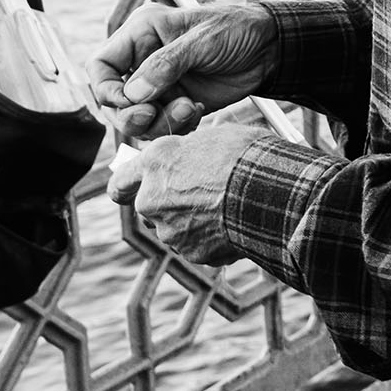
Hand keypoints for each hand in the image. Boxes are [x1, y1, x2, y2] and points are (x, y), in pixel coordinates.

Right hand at [90, 2, 279, 140]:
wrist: (270, 47)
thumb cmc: (237, 29)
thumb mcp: (203, 40)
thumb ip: (167, 64)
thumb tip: (133, 94)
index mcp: (141, 35)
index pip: (100, 66)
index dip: (106, 89)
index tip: (129, 101)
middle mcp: (144, 62)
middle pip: (113, 101)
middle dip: (131, 115)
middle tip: (154, 114)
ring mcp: (160, 85)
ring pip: (137, 120)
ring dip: (158, 123)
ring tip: (188, 108)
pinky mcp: (177, 103)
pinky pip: (162, 127)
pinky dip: (176, 127)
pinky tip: (198, 110)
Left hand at [107, 123, 269, 264]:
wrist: (270, 192)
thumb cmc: (246, 155)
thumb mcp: (215, 136)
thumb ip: (192, 150)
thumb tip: (195, 153)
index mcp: (154, 164)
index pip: (120, 182)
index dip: (127, 186)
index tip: (134, 188)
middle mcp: (151, 200)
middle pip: (151, 207)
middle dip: (170, 202)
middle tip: (202, 192)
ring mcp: (170, 231)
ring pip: (176, 228)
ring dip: (194, 221)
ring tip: (228, 206)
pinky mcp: (192, 253)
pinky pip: (200, 245)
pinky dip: (213, 238)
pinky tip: (236, 222)